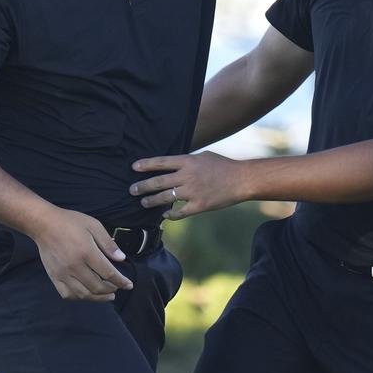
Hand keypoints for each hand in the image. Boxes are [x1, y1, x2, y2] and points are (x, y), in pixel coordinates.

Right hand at [31, 208, 132, 301]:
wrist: (44, 224)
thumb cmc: (70, 222)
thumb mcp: (94, 225)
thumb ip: (108, 243)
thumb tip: (121, 259)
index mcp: (87, 252)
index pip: (108, 273)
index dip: (121, 281)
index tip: (129, 285)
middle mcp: (75, 266)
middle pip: (97, 287)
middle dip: (111, 290)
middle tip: (118, 288)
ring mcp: (63, 274)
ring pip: (83, 294)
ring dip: (98, 298)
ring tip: (107, 296)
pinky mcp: (54, 277)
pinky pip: (67, 294)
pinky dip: (79, 297)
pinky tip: (87, 294)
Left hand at [130, 152, 244, 218]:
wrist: (241, 179)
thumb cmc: (223, 166)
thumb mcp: (203, 157)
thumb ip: (187, 161)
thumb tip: (173, 164)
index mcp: (188, 161)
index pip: (162, 162)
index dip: (146, 165)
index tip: (134, 167)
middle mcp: (187, 176)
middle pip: (159, 182)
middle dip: (143, 186)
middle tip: (132, 190)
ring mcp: (192, 192)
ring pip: (165, 198)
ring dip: (152, 201)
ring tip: (143, 203)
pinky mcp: (199, 206)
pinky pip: (179, 212)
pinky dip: (170, 215)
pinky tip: (164, 215)